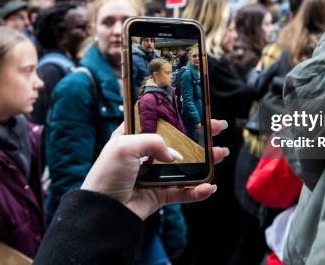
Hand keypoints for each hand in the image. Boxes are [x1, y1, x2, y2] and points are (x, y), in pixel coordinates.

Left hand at [81, 119, 229, 219]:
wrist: (103, 211)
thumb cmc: (107, 174)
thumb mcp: (125, 146)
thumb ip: (154, 142)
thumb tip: (174, 155)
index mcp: (133, 137)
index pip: (161, 121)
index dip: (179, 116)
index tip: (198, 112)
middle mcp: (145, 154)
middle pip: (179, 142)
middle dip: (200, 136)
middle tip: (218, 129)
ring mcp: (154, 175)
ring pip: (186, 166)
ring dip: (205, 161)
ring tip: (221, 154)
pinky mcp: (159, 195)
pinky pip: (183, 192)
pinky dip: (197, 191)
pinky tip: (209, 187)